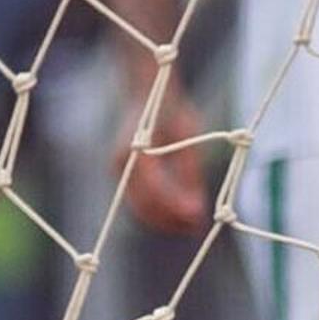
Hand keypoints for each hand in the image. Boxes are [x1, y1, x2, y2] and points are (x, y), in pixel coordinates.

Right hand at [118, 62, 213, 238]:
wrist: (146, 91)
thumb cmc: (170, 109)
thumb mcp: (188, 136)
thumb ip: (190, 173)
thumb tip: (197, 210)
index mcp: (136, 150)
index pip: (156, 190)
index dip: (177, 208)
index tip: (198, 217)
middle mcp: (121, 163)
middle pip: (145, 206)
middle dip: (171, 220)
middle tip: (197, 228)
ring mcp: (120, 170)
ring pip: (141, 208)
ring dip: (165, 219)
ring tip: (192, 225)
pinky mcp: (124, 174)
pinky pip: (140, 201)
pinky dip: (159, 210)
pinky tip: (180, 214)